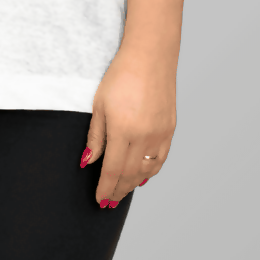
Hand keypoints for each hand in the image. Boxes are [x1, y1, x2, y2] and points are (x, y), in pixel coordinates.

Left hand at [83, 50, 175, 206]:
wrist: (150, 57)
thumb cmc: (120, 77)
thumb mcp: (99, 105)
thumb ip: (96, 137)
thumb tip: (88, 161)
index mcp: (123, 131)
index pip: (113, 170)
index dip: (106, 188)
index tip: (99, 200)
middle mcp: (144, 136)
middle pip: (130, 174)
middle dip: (118, 190)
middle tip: (109, 202)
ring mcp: (160, 134)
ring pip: (147, 170)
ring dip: (133, 183)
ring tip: (122, 191)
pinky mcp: (170, 129)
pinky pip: (160, 158)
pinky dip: (150, 171)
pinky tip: (142, 176)